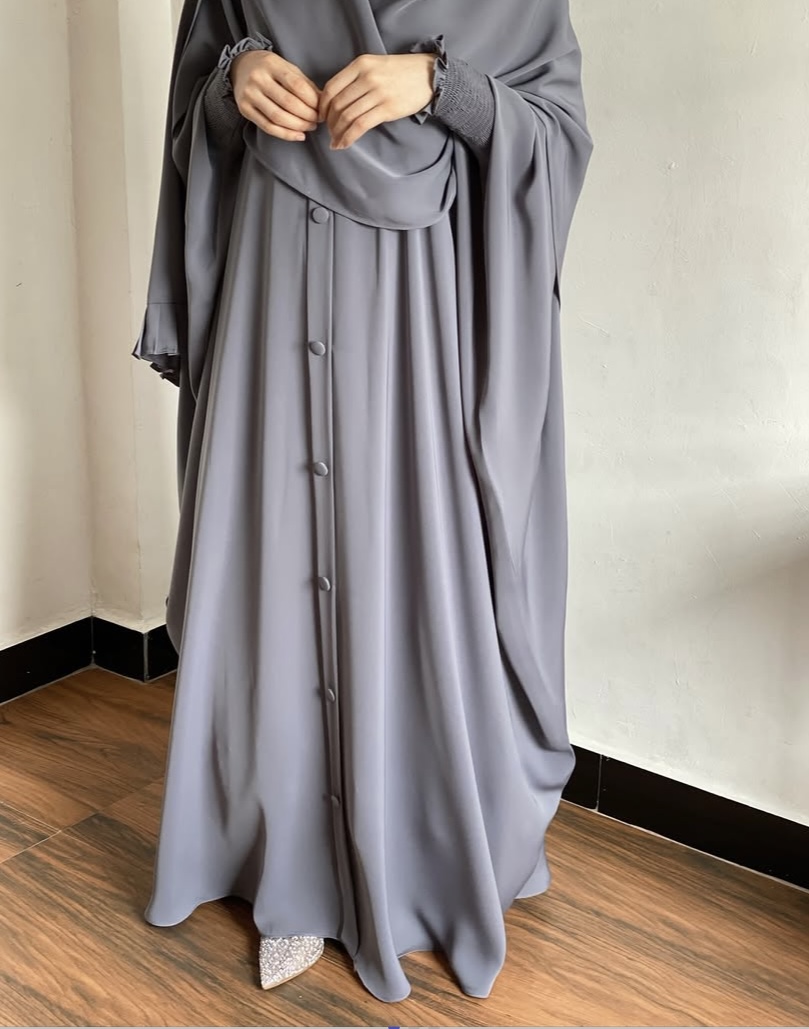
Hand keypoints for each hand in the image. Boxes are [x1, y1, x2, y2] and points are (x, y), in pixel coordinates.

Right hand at [231, 50, 321, 140]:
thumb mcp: (287, 68)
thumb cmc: (270, 69)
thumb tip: (323, 102)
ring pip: (278, 117)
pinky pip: (268, 127)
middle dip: (308, 115)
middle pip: (288, 103)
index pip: (297, 85)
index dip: (313, 101)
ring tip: (310, 127)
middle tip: (318, 120)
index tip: (322, 109)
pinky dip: (286, 134)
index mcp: (272, 64)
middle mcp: (258, 78)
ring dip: (299, 126)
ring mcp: (249, 95)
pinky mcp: (244, 109)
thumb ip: (304, 83)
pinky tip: (299, 135)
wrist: (240, 67)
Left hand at [319, 53, 435, 149]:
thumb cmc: (401, 72)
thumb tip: (336, 100)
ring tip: (335, 141)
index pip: (331, 87)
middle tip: (330, 133)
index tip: (322, 117)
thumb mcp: (375, 65)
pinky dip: (348, 137)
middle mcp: (367, 77)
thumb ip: (356, 77)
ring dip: (337, 133)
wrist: (429, 75)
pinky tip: (343, 144)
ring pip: (347, 116)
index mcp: (360, 64)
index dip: (323, 106)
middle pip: (338, 104)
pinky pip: (360, 125)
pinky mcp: (387, 109)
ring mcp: (377, 93)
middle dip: (330, 123)